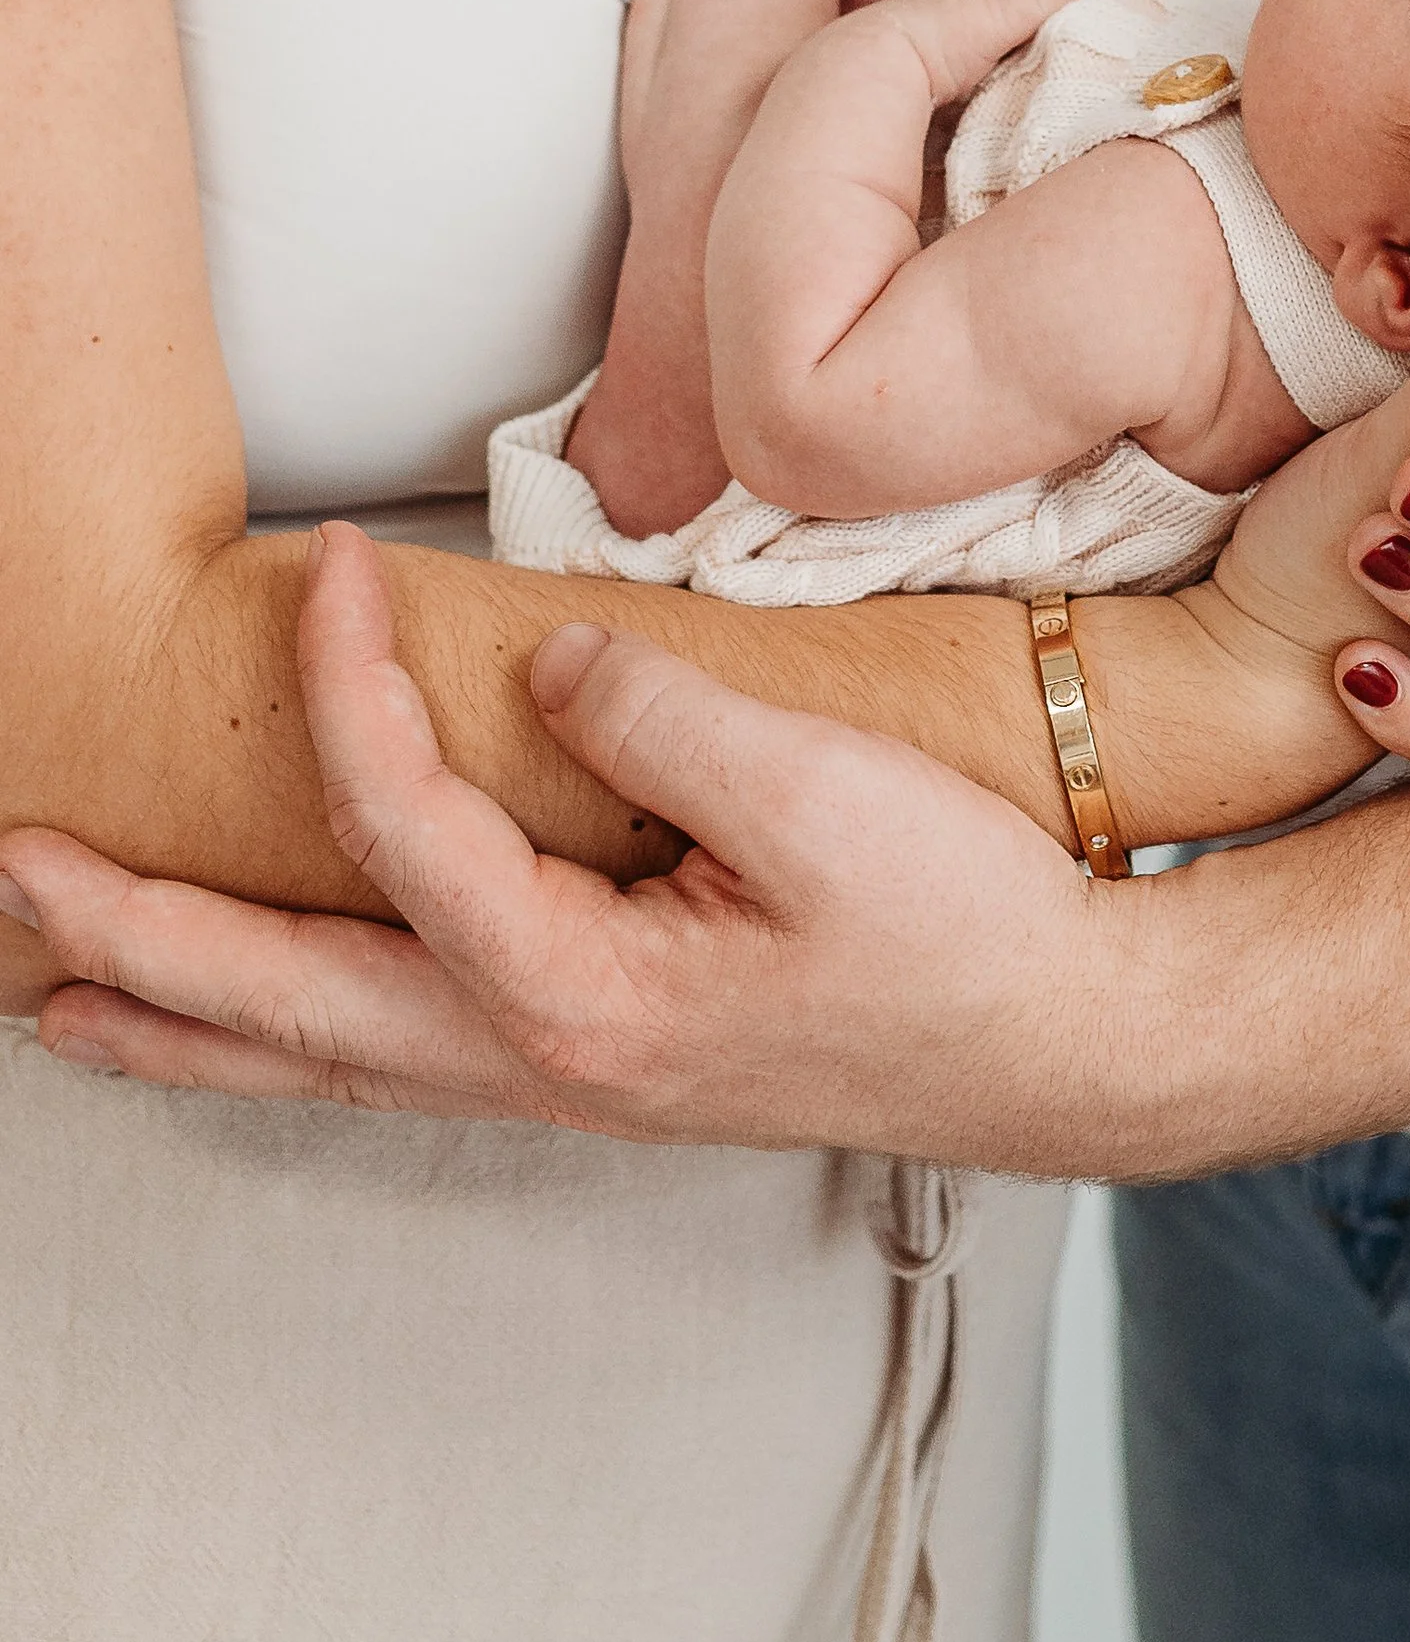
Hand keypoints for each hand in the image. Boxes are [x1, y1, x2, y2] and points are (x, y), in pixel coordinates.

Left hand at [0, 522, 1105, 1154]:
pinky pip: (391, 1056)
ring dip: (183, 1018)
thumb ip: (663, 721)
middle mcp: (543, 1058)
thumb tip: (550, 667)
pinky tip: (274, 1019)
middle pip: (282, 1006)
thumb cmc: (969, 938)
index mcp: (580, 998)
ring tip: (66, 994)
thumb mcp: (826, 800)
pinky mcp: (605, 1059)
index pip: (400, 824)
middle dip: (134, 935)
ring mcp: (567, 1075)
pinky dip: (286, 1040)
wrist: (1071, 1044)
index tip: (329, 566)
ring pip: (320, 1060)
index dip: (344, 686)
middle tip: (16, 869)